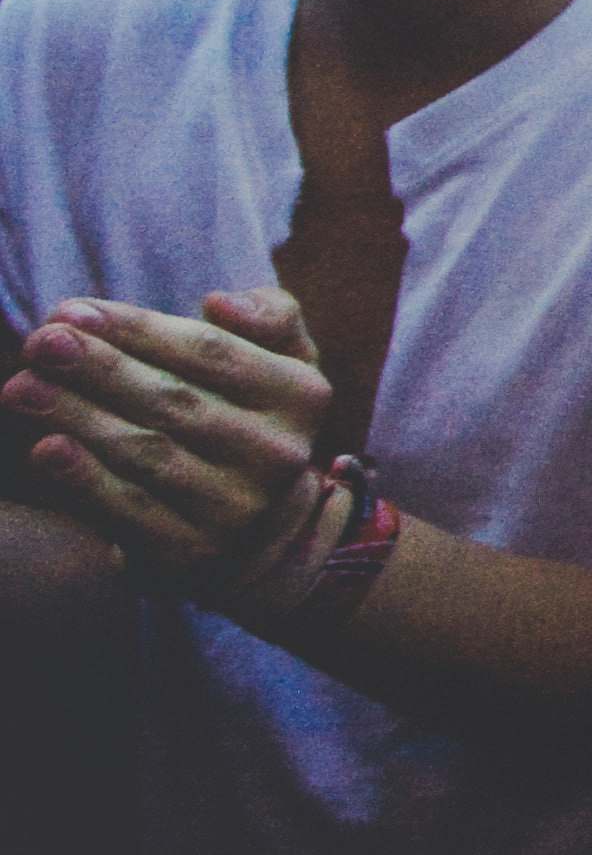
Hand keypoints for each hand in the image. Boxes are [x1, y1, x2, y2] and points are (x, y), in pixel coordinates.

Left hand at [7, 293, 338, 611]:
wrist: (259, 526)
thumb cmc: (247, 417)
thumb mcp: (279, 360)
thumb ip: (267, 315)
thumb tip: (220, 304)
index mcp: (301, 395)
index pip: (211, 351)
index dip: (136, 329)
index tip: (72, 311)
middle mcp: (278, 453)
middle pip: (174, 400)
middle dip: (98, 367)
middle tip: (41, 343)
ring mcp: (239, 507)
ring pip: (147, 451)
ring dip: (77, 416)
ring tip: (23, 387)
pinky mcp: (195, 551)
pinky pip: (133, 509)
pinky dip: (86, 479)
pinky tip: (46, 448)